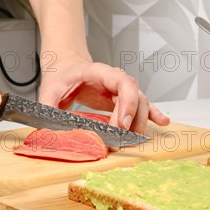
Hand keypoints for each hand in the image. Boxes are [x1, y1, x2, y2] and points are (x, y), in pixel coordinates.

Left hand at [38, 56, 169, 132]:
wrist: (65, 68)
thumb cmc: (60, 77)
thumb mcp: (49, 90)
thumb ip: (48, 107)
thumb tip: (47, 129)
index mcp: (99, 72)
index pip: (123, 83)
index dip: (128, 103)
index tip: (122, 125)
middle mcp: (114, 80)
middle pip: (135, 96)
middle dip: (133, 119)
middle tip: (121, 140)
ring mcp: (120, 90)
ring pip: (141, 103)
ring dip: (140, 122)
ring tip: (134, 140)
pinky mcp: (121, 100)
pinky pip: (141, 106)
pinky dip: (152, 114)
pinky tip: (162, 122)